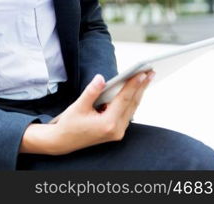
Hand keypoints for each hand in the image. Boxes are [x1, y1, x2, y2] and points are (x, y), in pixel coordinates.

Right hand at [21, 70, 154, 155]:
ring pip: (132, 109)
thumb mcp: (78, 106)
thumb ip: (91, 91)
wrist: (63, 142)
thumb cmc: (69, 125)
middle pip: (133, 104)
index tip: (142, 73)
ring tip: (145, 79)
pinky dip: (131, 101)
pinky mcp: (116, 131)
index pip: (124, 100)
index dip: (133, 85)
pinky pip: (128, 113)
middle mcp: (116, 129)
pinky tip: (134, 91)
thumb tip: (101, 78)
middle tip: (150, 72)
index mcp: (108, 124)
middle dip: (141, 87)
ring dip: (138, 93)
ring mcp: (118, 132)